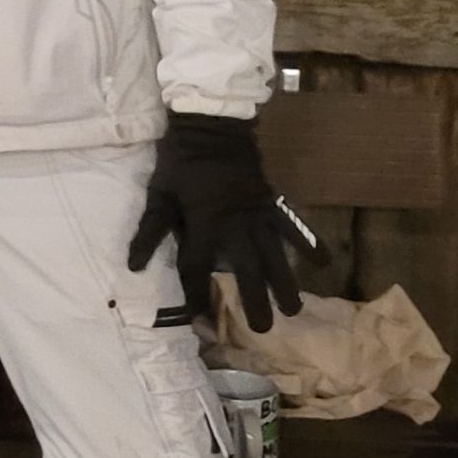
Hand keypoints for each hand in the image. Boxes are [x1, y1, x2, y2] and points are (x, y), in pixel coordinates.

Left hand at [127, 112, 316, 331]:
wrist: (211, 126)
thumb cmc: (180, 162)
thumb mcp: (159, 193)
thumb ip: (150, 230)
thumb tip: (133, 266)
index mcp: (203, 223)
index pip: (197, 268)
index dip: (197, 296)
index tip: (200, 323)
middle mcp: (236, 225)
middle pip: (248, 270)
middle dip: (255, 301)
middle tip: (262, 330)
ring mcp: (259, 214)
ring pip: (276, 256)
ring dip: (286, 284)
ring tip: (293, 310)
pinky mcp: (274, 203)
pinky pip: (296, 226)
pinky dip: (311, 244)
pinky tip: (324, 263)